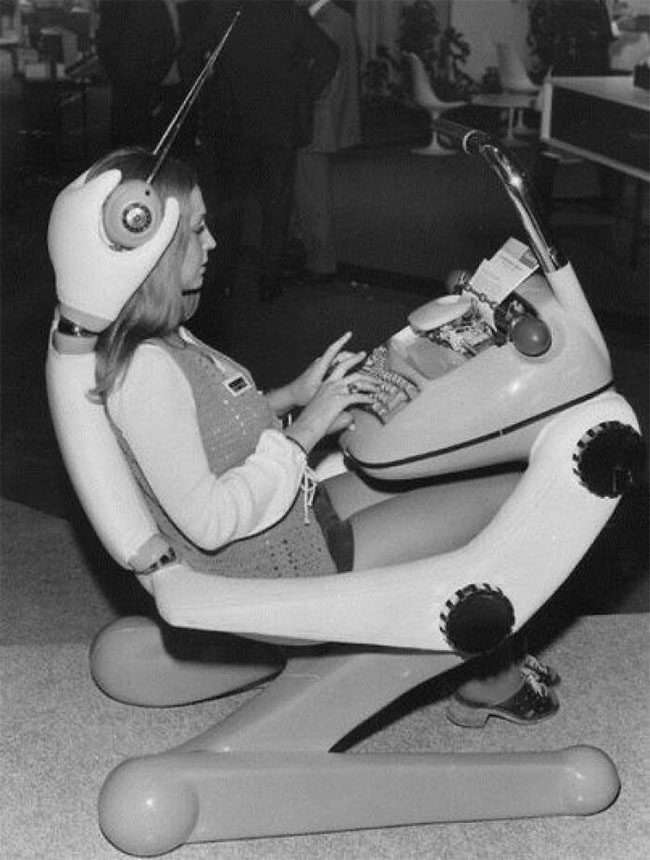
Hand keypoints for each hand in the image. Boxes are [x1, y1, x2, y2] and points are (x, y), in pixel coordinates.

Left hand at [47, 168, 179, 328]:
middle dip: (101, 178)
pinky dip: (83, 200)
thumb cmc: (113, 289)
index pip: (93, 188)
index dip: (110, 177)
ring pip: (71, 192)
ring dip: (91, 187)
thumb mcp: (144, 262)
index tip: (127, 176)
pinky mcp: (53, 231)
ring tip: (113, 192)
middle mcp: (62, 222)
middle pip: (81, 184)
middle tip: (122, 182)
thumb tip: (174, 203)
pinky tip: (100, 208)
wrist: (82, 310)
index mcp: (80, 227)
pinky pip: (67, 205)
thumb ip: (164, 232)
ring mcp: (54, 226)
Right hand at [285, 354, 380, 452]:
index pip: (341, 369)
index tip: (363, 369)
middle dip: (365, 368)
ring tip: (378, 386)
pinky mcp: (340, 400)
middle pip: (349, 367)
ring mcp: (335, 390)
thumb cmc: (314, 421)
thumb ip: (342, 414)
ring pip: (357, 380)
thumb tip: (353, 422)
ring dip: (370, 383)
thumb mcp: (328, 412)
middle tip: (375, 373)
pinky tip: (372, 401)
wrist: (307, 425)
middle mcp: (331, 383)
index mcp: (326, 383)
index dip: (353, 367)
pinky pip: (358, 396)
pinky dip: (367, 398)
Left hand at [288, 332, 365, 407]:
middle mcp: (321, 364)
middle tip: (365, 357)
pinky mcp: (321, 371)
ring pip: (338, 360)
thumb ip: (330, 388)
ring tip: (362, 364)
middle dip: (353, 355)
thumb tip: (344, 390)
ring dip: (350, 360)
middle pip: (339, 355)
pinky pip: (335, 364)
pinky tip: (351, 370)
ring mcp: (321, 366)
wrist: (292, 394)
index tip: (349, 334)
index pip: (332, 350)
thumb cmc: (302, 394)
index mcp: (320, 366)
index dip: (341, 341)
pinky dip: (344, 365)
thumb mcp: (317, 392)